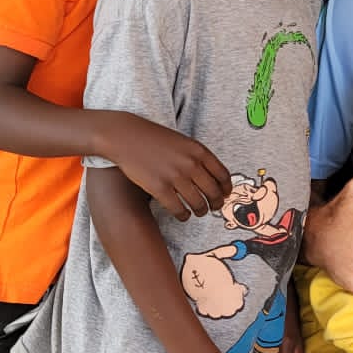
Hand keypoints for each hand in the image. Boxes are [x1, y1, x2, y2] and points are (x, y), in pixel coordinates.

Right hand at [100, 116, 229, 219]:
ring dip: (200, 211)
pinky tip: (182, 215)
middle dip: (216, 203)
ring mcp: (175, 176)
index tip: (225, 195)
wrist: (126, 137)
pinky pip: (178, 209)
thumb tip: (212, 177)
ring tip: (198, 212)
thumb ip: (198, 156)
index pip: (223, 175)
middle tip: (214, 208)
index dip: (226, 189)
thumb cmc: (154, 138)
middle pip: (213, 192)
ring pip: (198, 203)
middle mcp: (190, 164)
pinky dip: (183, 215)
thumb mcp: (183, 141)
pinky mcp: (159, 188)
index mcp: (198, 151)